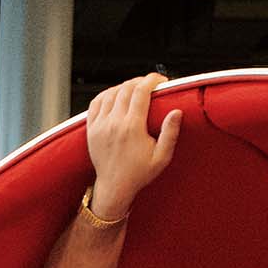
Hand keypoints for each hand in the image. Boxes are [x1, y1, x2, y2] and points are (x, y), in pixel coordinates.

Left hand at [83, 73, 181, 221]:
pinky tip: (115, 95)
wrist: (114, 187)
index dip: (152, 80)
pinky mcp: (91, 129)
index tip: (160, 80)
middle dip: (140, 81)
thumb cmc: (139, 173)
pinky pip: (95, 103)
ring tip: (135, 89)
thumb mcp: (161, 157)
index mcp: (132, 127)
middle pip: (125, 89)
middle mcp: (114, 123)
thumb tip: (176, 111)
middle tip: (150, 84)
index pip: (141, 92)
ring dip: (123, 87)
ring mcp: (100, 125)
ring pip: (110, 93)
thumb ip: (170, 133)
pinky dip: (105, 94)